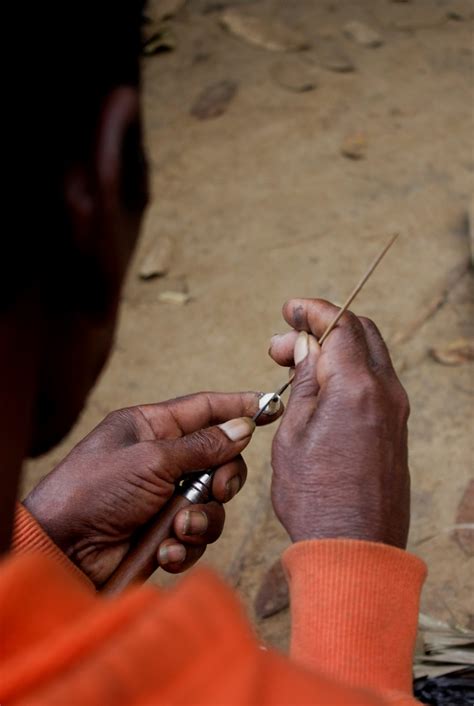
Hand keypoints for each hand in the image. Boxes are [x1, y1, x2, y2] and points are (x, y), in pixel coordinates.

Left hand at [24, 392, 280, 585]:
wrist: (64, 549)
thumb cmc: (96, 489)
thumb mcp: (152, 458)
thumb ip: (203, 445)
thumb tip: (243, 427)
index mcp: (153, 427)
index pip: (205, 409)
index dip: (239, 407)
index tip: (272, 406)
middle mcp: (163, 459)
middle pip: (220, 459)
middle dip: (225, 477)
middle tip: (218, 488)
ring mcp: (165, 497)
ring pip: (213, 502)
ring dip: (201, 518)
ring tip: (178, 527)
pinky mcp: (165, 532)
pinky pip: (197, 535)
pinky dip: (185, 544)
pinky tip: (164, 548)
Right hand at [269, 299, 409, 548]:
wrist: (355, 547)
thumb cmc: (316, 496)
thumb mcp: (294, 432)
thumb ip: (304, 380)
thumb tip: (306, 345)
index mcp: (357, 387)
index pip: (340, 324)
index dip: (312, 310)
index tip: (289, 310)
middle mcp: (385, 392)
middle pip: (360, 333)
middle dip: (321, 327)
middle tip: (284, 344)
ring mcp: (395, 411)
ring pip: (369, 356)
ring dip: (334, 350)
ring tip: (295, 367)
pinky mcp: (395, 429)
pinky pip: (375, 382)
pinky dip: (348, 372)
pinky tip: (319, 390)